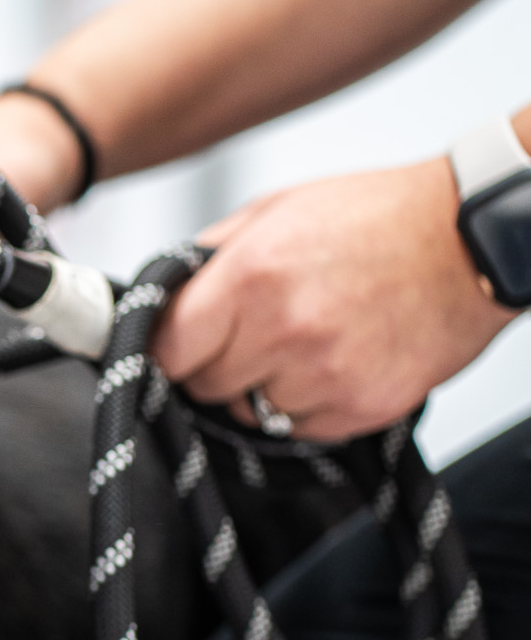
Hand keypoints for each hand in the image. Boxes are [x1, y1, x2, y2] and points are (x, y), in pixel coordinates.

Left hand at [151, 159, 516, 441]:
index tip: (178, 347)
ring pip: (249, 413)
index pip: (167, 351)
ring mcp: (326, 374)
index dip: (168, 350)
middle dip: (215, 366)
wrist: (472, 239)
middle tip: (248, 337)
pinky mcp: (363, 406)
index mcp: (251, 277)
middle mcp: (285, 330)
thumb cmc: (378, 217)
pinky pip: (299, 428)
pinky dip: (305, 404)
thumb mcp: (276, 210)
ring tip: (301, 343)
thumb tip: (167, 295)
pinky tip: (333, 362)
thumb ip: (211, 255)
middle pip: (204, 387)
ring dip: (262, 388)